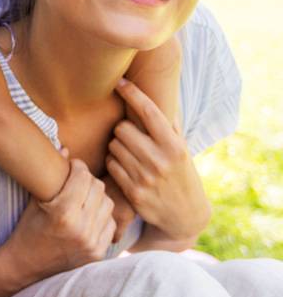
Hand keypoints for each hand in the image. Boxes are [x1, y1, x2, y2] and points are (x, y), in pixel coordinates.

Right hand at [0, 159, 115, 285]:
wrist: (25, 265)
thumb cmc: (27, 229)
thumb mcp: (36, 200)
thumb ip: (53, 175)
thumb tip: (66, 148)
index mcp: (63, 213)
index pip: (83, 177)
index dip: (78, 166)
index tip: (73, 165)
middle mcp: (81, 228)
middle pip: (98, 188)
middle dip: (88, 179)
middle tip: (78, 178)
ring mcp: (92, 242)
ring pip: (108, 204)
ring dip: (98, 196)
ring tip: (84, 196)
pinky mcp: (98, 253)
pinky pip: (110, 224)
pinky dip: (102, 215)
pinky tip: (88, 214)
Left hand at [107, 79, 210, 240]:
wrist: (186, 216)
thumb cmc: (181, 174)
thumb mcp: (182, 150)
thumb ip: (170, 125)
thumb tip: (162, 92)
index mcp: (174, 145)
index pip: (149, 112)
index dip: (133, 93)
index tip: (120, 81)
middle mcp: (161, 160)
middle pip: (122, 128)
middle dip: (123, 131)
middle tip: (132, 138)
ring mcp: (146, 177)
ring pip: (114, 146)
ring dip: (117, 147)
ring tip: (131, 155)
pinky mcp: (134, 192)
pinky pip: (111, 165)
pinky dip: (114, 163)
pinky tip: (126, 168)